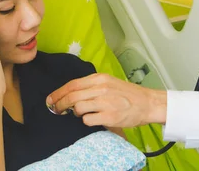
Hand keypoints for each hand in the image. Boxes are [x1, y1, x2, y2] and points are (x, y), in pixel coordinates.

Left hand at [46, 73, 167, 127]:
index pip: (72, 84)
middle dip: (59, 104)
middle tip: (56, 110)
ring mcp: (105, 102)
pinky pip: (87, 120)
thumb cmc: (128, 94)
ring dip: (75, 113)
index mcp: (100, 78)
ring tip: (80, 114)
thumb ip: (92, 85)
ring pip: (78, 108)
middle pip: (71, 96)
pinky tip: (92, 119)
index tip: (50, 99)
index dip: (58, 92)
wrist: (147, 103)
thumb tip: (71, 92)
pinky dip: (86, 121)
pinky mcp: (109, 116)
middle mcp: (101, 88)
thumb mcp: (109, 82)